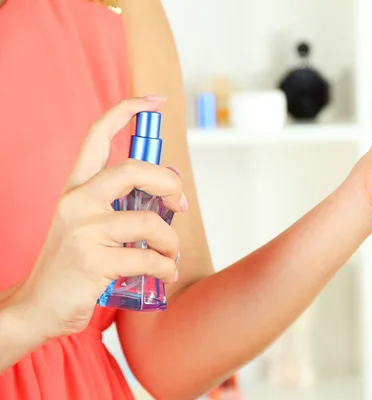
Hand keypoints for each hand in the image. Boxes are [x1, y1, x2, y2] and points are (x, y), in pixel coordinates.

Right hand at [8, 97, 184, 338]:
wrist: (39, 305)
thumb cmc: (74, 263)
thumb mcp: (89, 224)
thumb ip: (121, 204)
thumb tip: (170, 191)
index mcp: (75, 188)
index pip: (97, 136)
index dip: (126, 111)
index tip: (153, 100)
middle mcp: (76, 202)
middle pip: (131, 170)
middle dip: (168, 184)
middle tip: (180, 204)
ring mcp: (82, 231)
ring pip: (147, 223)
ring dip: (171, 242)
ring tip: (170, 255)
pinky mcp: (92, 262)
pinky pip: (147, 259)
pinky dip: (166, 267)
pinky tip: (165, 272)